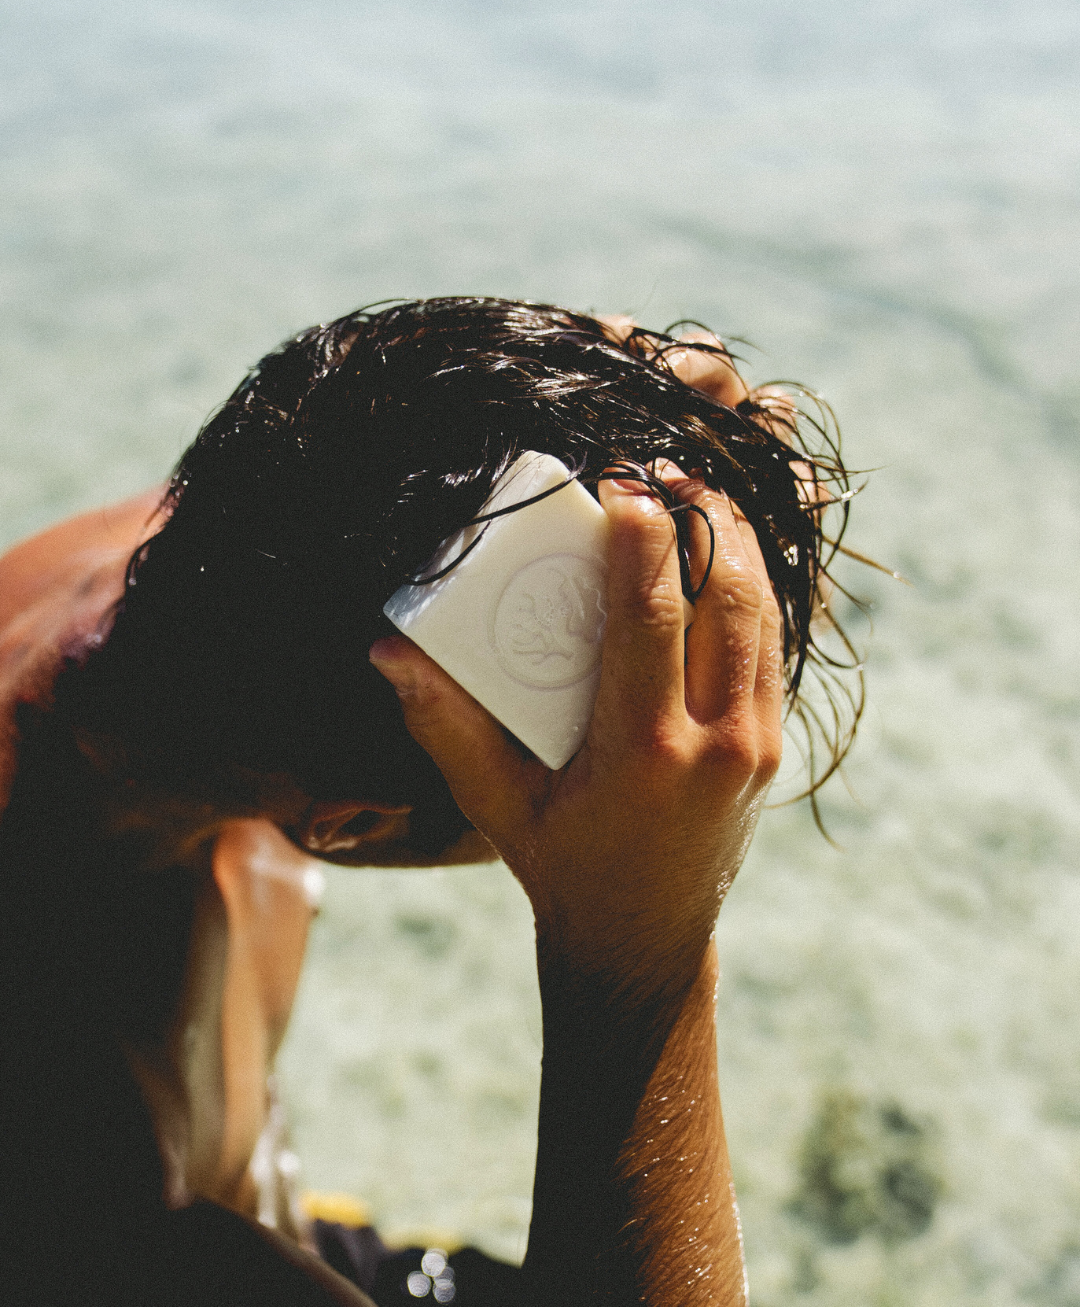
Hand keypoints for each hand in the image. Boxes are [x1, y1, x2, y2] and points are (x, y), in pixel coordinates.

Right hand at [369, 460, 782, 996]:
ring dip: (735, 546)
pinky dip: (753, 589)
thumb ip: (442, 724)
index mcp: (642, 752)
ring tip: (693, 499)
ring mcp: (756, 745)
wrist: (643, 940)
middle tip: (663, 474)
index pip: (653, 614)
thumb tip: (388, 649)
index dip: (643, 535)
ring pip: (764, 613)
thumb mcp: (494, 803)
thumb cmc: (560, 866)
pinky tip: (721, 558)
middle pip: (729, 595)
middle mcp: (715, 743)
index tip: (622, 482)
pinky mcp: (773, 745)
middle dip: (702, 518)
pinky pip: (774, 645)